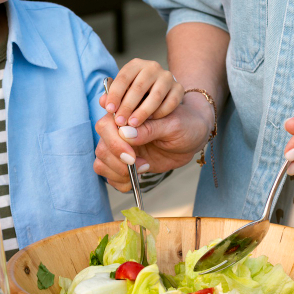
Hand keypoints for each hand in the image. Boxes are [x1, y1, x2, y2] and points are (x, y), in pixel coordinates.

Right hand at [94, 93, 212, 191]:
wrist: (192, 138)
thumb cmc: (185, 124)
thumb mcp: (173, 124)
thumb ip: (150, 128)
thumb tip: (125, 133)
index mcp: (128, 112)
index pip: (107, 124)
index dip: (115, 141)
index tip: (132, 155)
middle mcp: (120, 128)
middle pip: (102, 143)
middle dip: (117, 158)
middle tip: (138, 164)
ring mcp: (120, 145)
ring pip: (101, 159)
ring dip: (118, 171)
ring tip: (142, 170)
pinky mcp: (123, 161)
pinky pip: (108, 172)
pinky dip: (118, 181)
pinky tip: (135, 180)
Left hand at [98, 59, 183, 126]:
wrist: (166, 107)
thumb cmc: (139, 102)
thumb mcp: (125, 101)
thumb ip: (115, 101)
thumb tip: (102, 101)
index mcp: (135, 66)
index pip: (123, 77)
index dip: (115, 94)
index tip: (109, 110)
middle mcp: (152, 68)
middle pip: (138, 86)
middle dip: (128, 106)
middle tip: (120, 122)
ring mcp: (167, 77)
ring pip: (155, 95)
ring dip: (143, 112)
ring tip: (134, 125)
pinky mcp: (179, 89)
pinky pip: (171, 102)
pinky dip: (160, 112)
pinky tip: (152, 121)